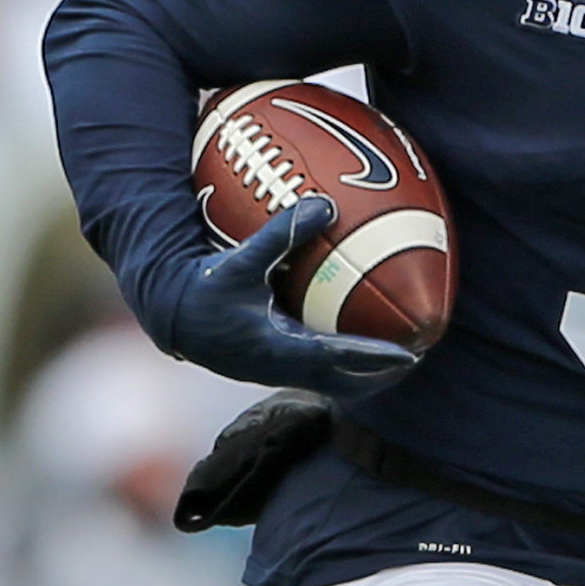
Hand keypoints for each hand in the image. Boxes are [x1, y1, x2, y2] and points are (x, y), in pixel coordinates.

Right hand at [169, 197, 419, 395]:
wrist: (169, 314)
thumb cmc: (202, 287)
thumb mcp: (239, 260)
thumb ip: (281, 233)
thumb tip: (325, 203)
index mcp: (276, 347)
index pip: (336, 357)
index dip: (373, 357)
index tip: (408, 355)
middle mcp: (280, 365)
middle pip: (342, 382)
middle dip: (379, 375)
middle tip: (415, 359)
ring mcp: (274, 369)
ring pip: (330, 381)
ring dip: (363, 375)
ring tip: (395, 360)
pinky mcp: (268, 364)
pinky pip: (315, 370)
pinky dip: (341, 362)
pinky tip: (353, 342)